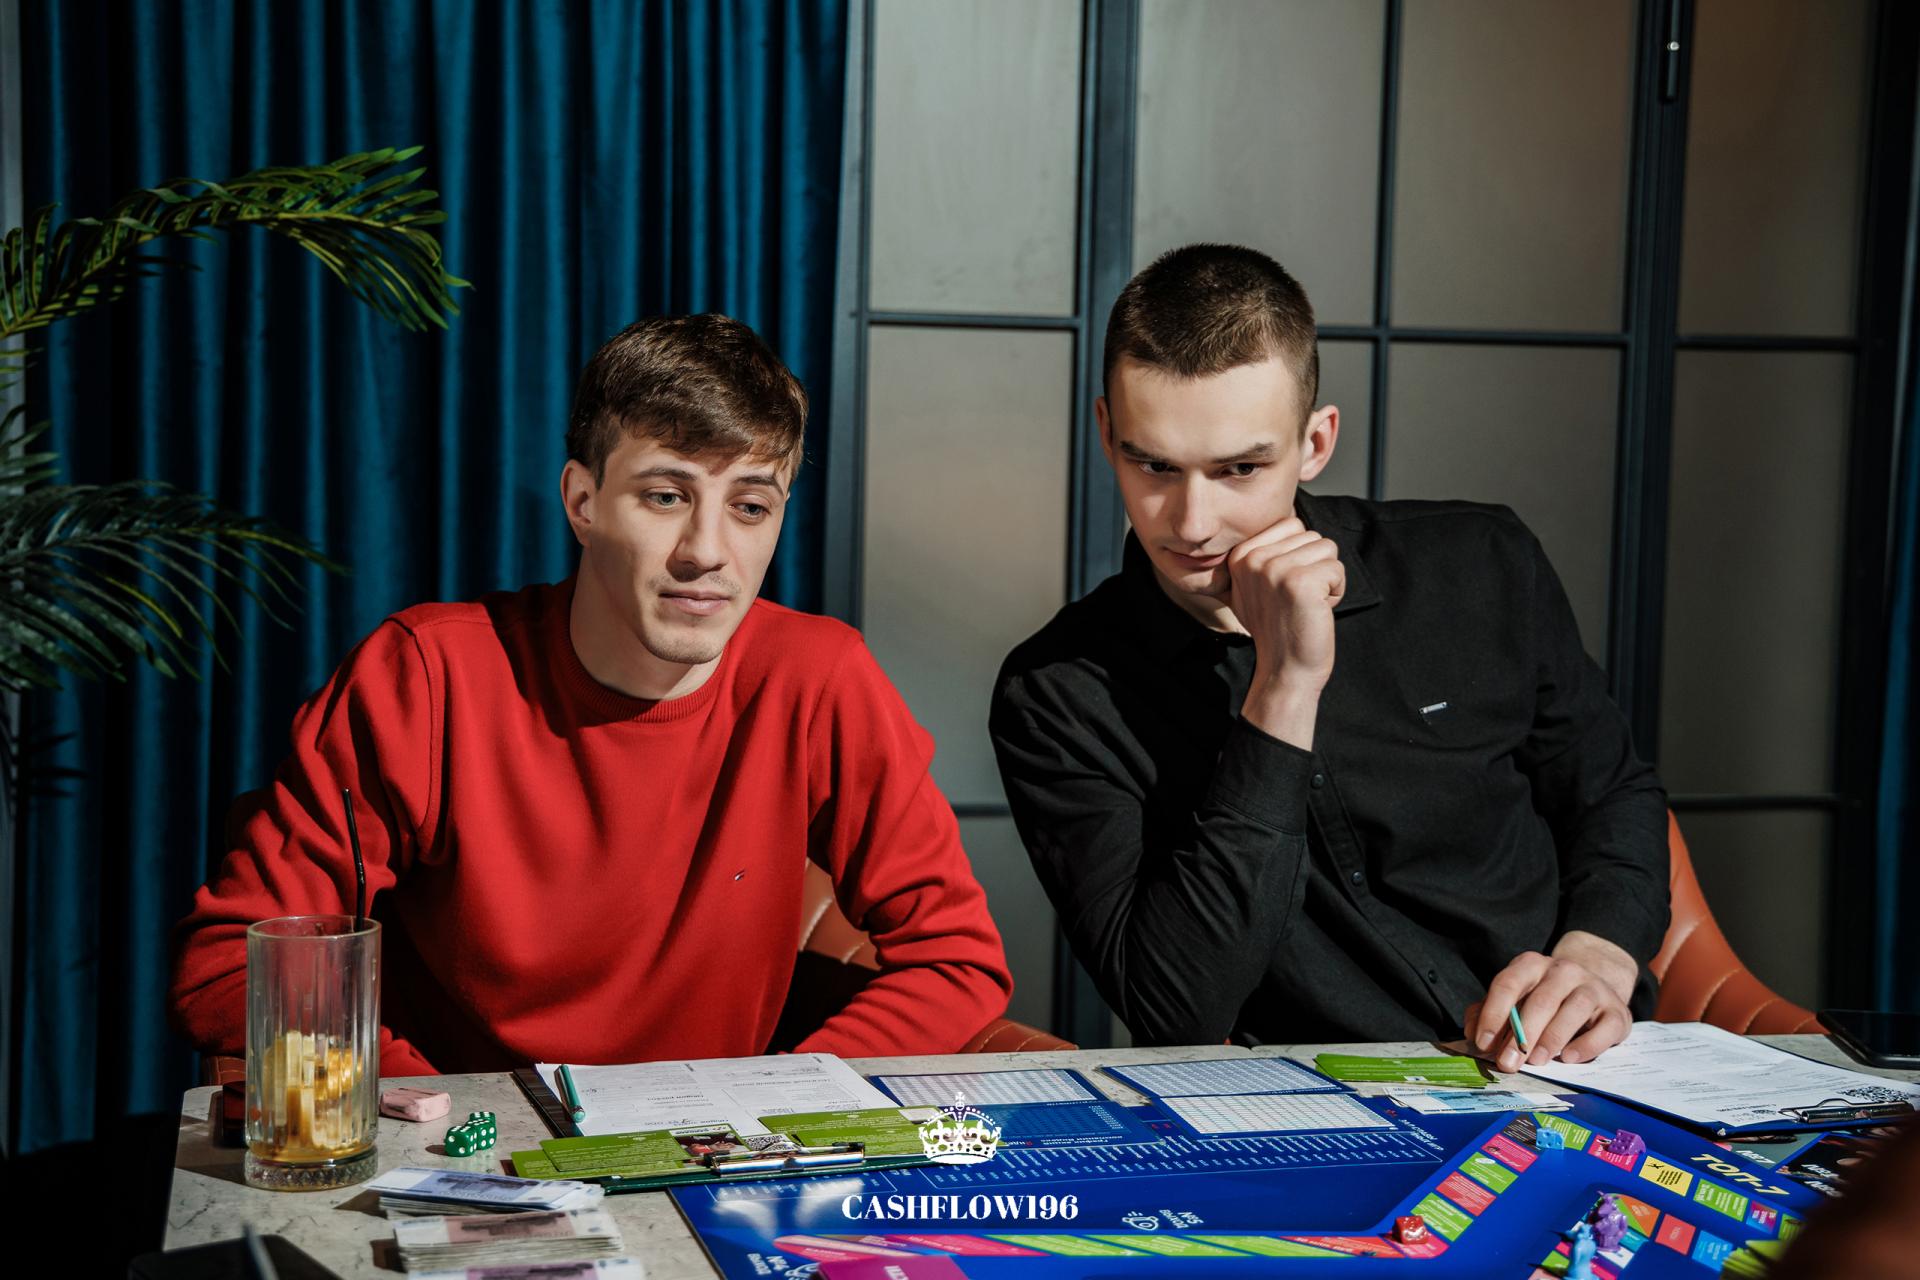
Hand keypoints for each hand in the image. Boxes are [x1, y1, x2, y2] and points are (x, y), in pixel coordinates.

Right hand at [1228, 515, 1344, 748]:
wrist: (1285, 669)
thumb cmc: (1278, 627)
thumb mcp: (1257, 587)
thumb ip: (1265, 554)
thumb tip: (1291, 519)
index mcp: (1241, 555)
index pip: (1292, 525)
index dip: (1300, 556)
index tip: (1285, 588)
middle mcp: (1253, 558)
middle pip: (1311, 535)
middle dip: (1315, 566)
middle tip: (1297, 600)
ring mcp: (1275, 569)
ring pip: (1327, 548)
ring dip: (1326, 578)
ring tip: (1306, 604)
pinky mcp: (1299, 582)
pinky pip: (1337, 569)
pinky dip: (1336, 592)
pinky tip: (1317, 611)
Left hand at [1463, 932, 1636, 1073]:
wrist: (1594, 990)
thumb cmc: (1544, 1000)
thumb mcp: (1515, 999)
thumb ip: (1489, 1012)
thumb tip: (1472, 1033)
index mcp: (1531, 965)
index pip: (1508, 984)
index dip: (1493, 1013)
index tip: (1484, 1042)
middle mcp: (1563, 970)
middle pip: (1541, 1001)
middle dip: (1521, 1035)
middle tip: (1508, 1062)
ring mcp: (1593, 988)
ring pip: (1573, 1010)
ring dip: (1552, 1038)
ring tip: (1536, 1061)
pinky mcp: (1617, 1011)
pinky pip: (1604, 1028)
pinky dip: (1587, 1045)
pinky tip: (1570, 1058)